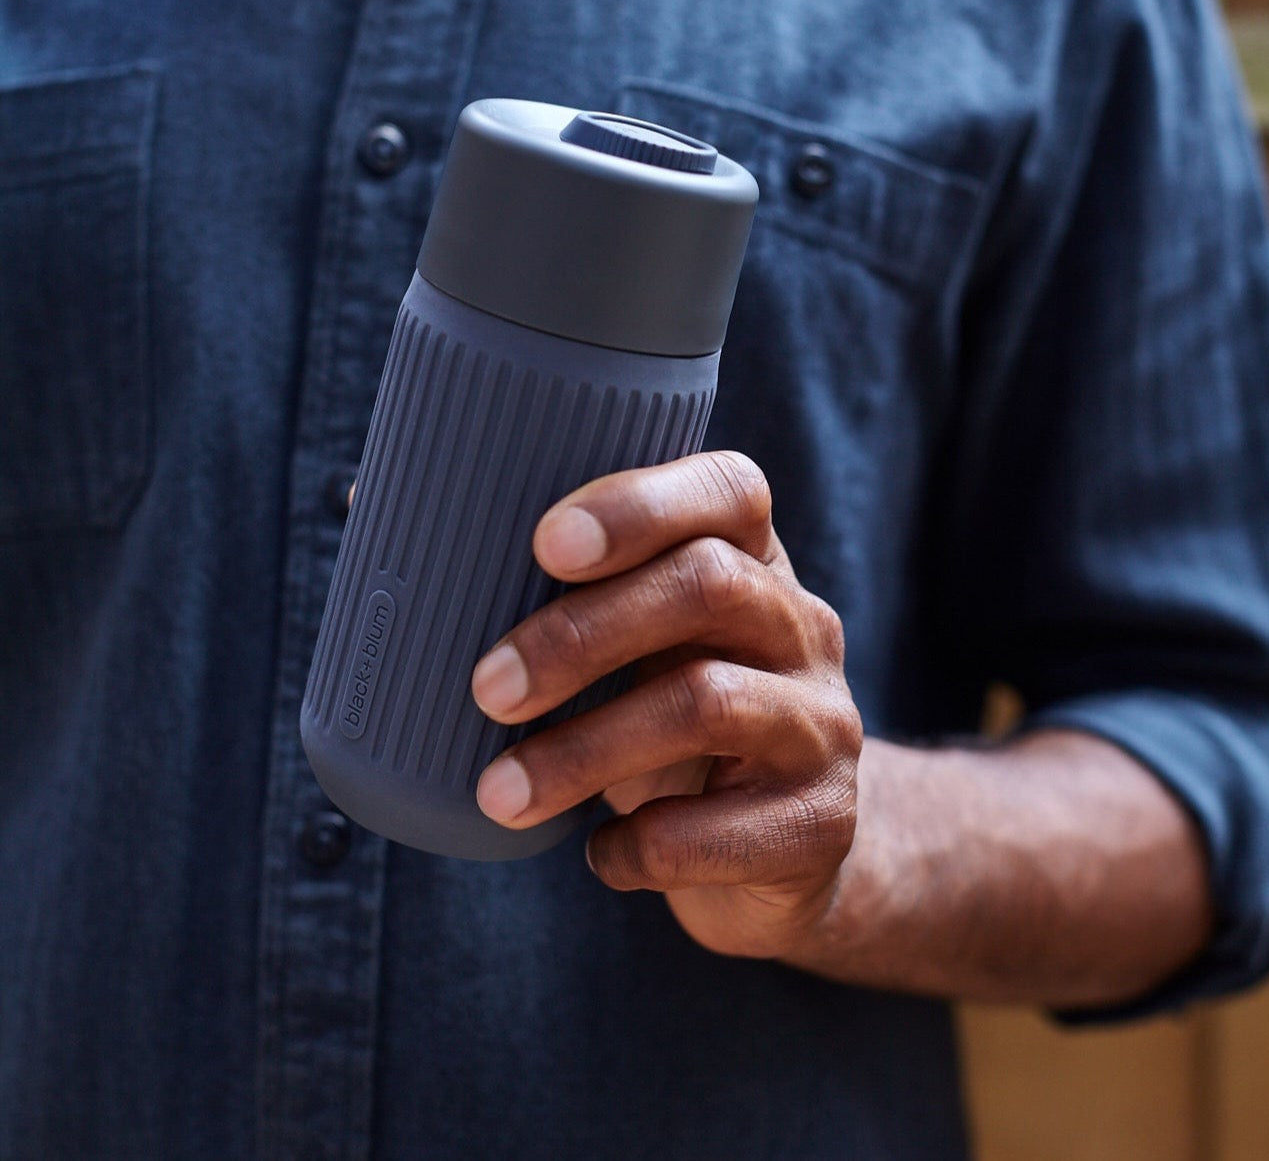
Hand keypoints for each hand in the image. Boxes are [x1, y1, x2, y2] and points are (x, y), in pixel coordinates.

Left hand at [470, 451, 861, 959]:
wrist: (793, 849)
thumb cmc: (674, 718)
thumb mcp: (641, 645)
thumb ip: (549, 589)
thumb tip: (367, 499)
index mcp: (754, 564)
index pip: (729, 492)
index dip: (640, 503)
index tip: (542, 541)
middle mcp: (803, 628)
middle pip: (708, 588)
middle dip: (581, 634)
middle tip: (485, 686)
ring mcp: (822, 724)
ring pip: (709, 705)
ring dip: (585, 751)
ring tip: (498, 793)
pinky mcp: (821, 820)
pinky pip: (726, 831)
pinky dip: (639, 847)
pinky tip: (597, 855)